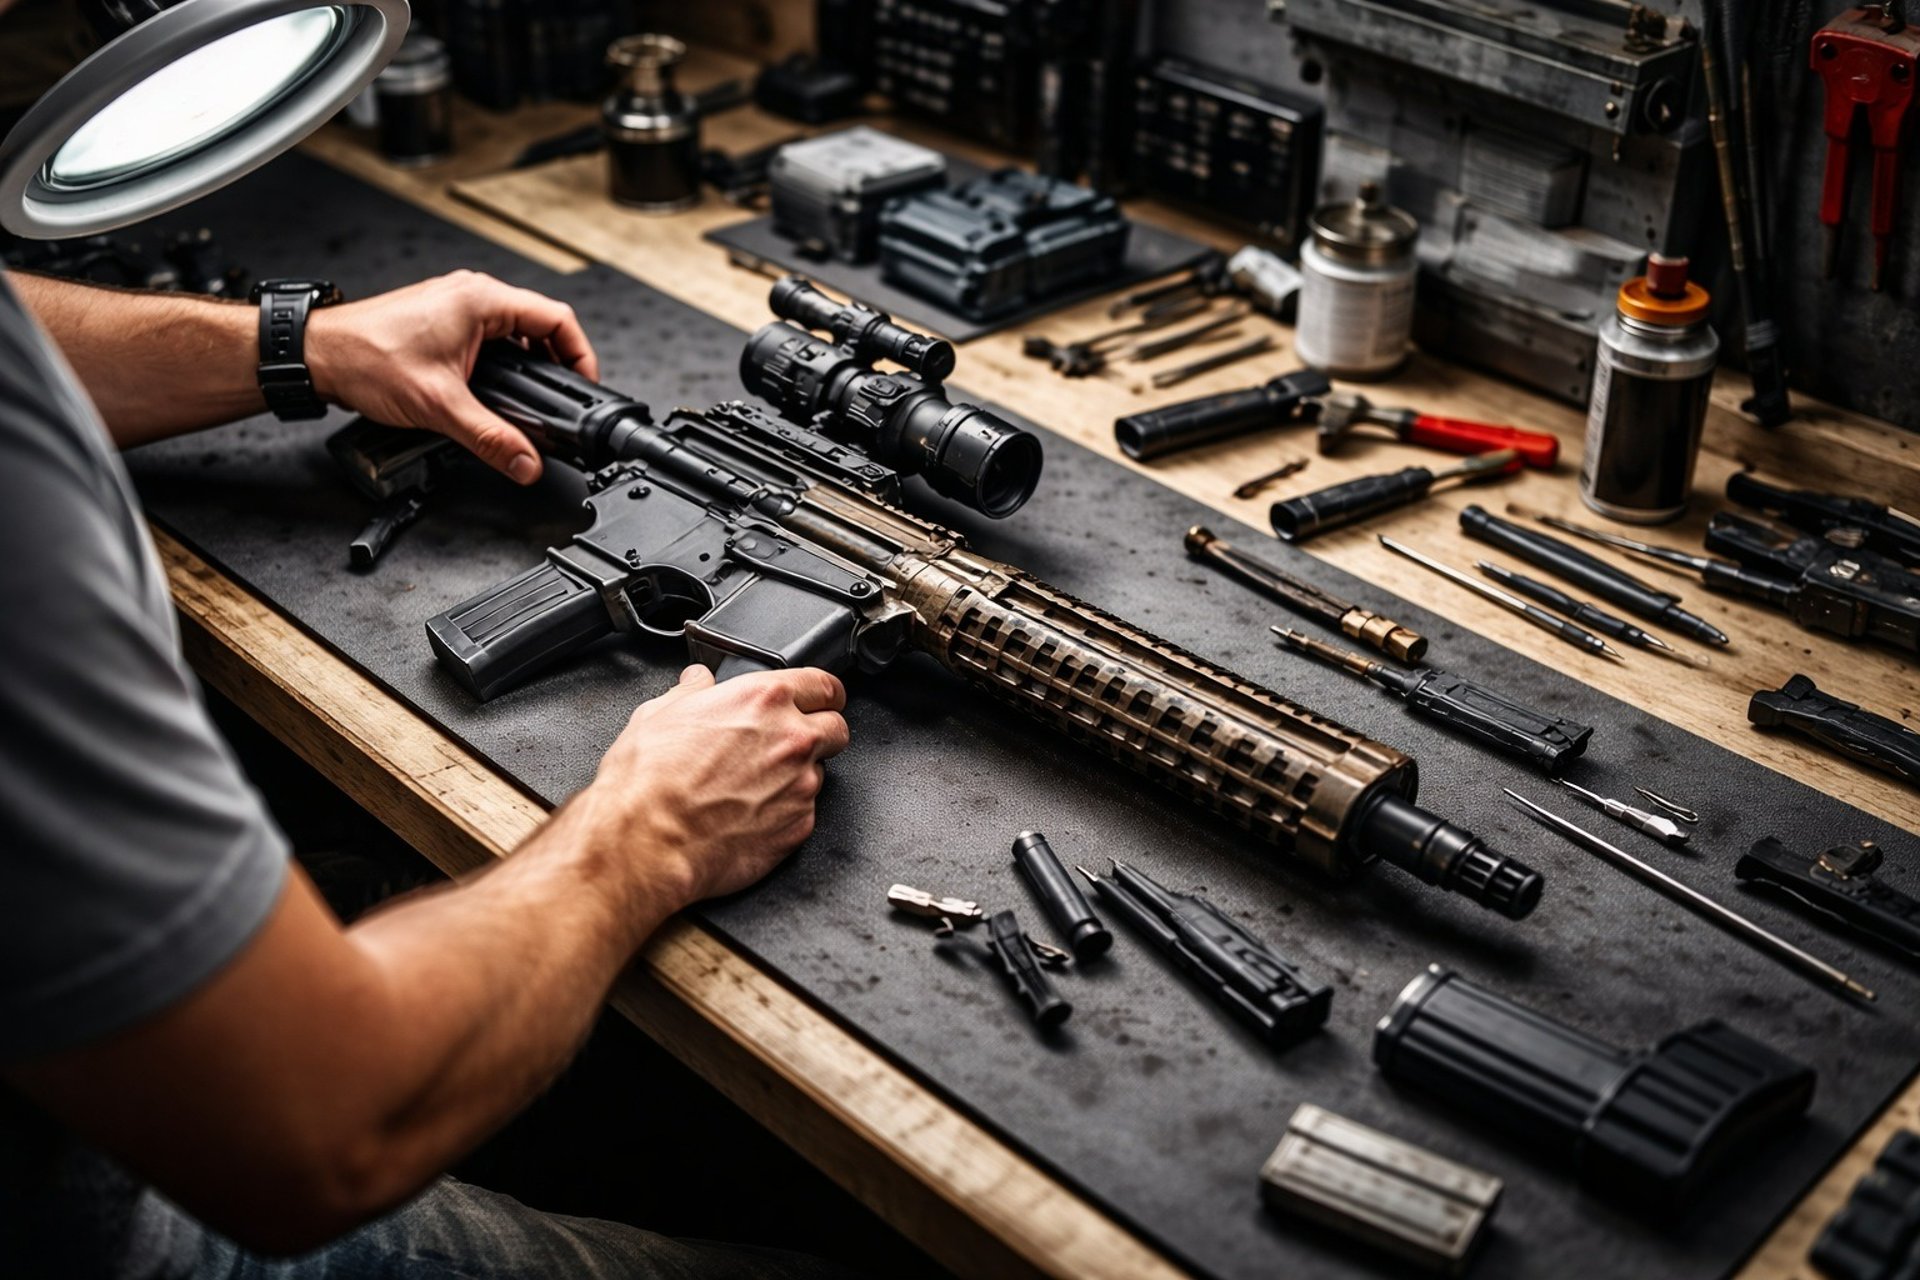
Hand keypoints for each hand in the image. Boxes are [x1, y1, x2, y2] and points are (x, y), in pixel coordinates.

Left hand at [304, 271, 598, 484]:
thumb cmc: (365, 359)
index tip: (585, 385)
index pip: (558, 318)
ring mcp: (455, 305)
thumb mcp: (439, 406)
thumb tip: (526, 462)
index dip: (580, 355)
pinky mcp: (441, 320)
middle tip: (561, 399)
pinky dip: (502, 363)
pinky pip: (489, 338)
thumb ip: (491, 438)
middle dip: (555, 364)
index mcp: (481, 300)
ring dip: (527, 364)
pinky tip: (493, 391)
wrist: (317, 355)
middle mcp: (471, 295)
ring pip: (513, 332)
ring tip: (531, 399)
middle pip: (539, 325)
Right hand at [575, 665, 850, 910]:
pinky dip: (784, 812)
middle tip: (786, 745)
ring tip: (752, 787)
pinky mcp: (798, 827)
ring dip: (797, 776)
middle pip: (837, 728)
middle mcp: (793, 739)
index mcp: (765, 700)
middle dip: (819, 733)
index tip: (818, 702)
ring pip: (819, 774)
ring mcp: (801, 786)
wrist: (646, 841)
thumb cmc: (649, 781)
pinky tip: (748, 814)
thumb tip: (699, 682)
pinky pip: (804, 813)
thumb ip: (693, 690)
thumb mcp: (659, 713)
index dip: (821, 694)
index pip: (825, 685)